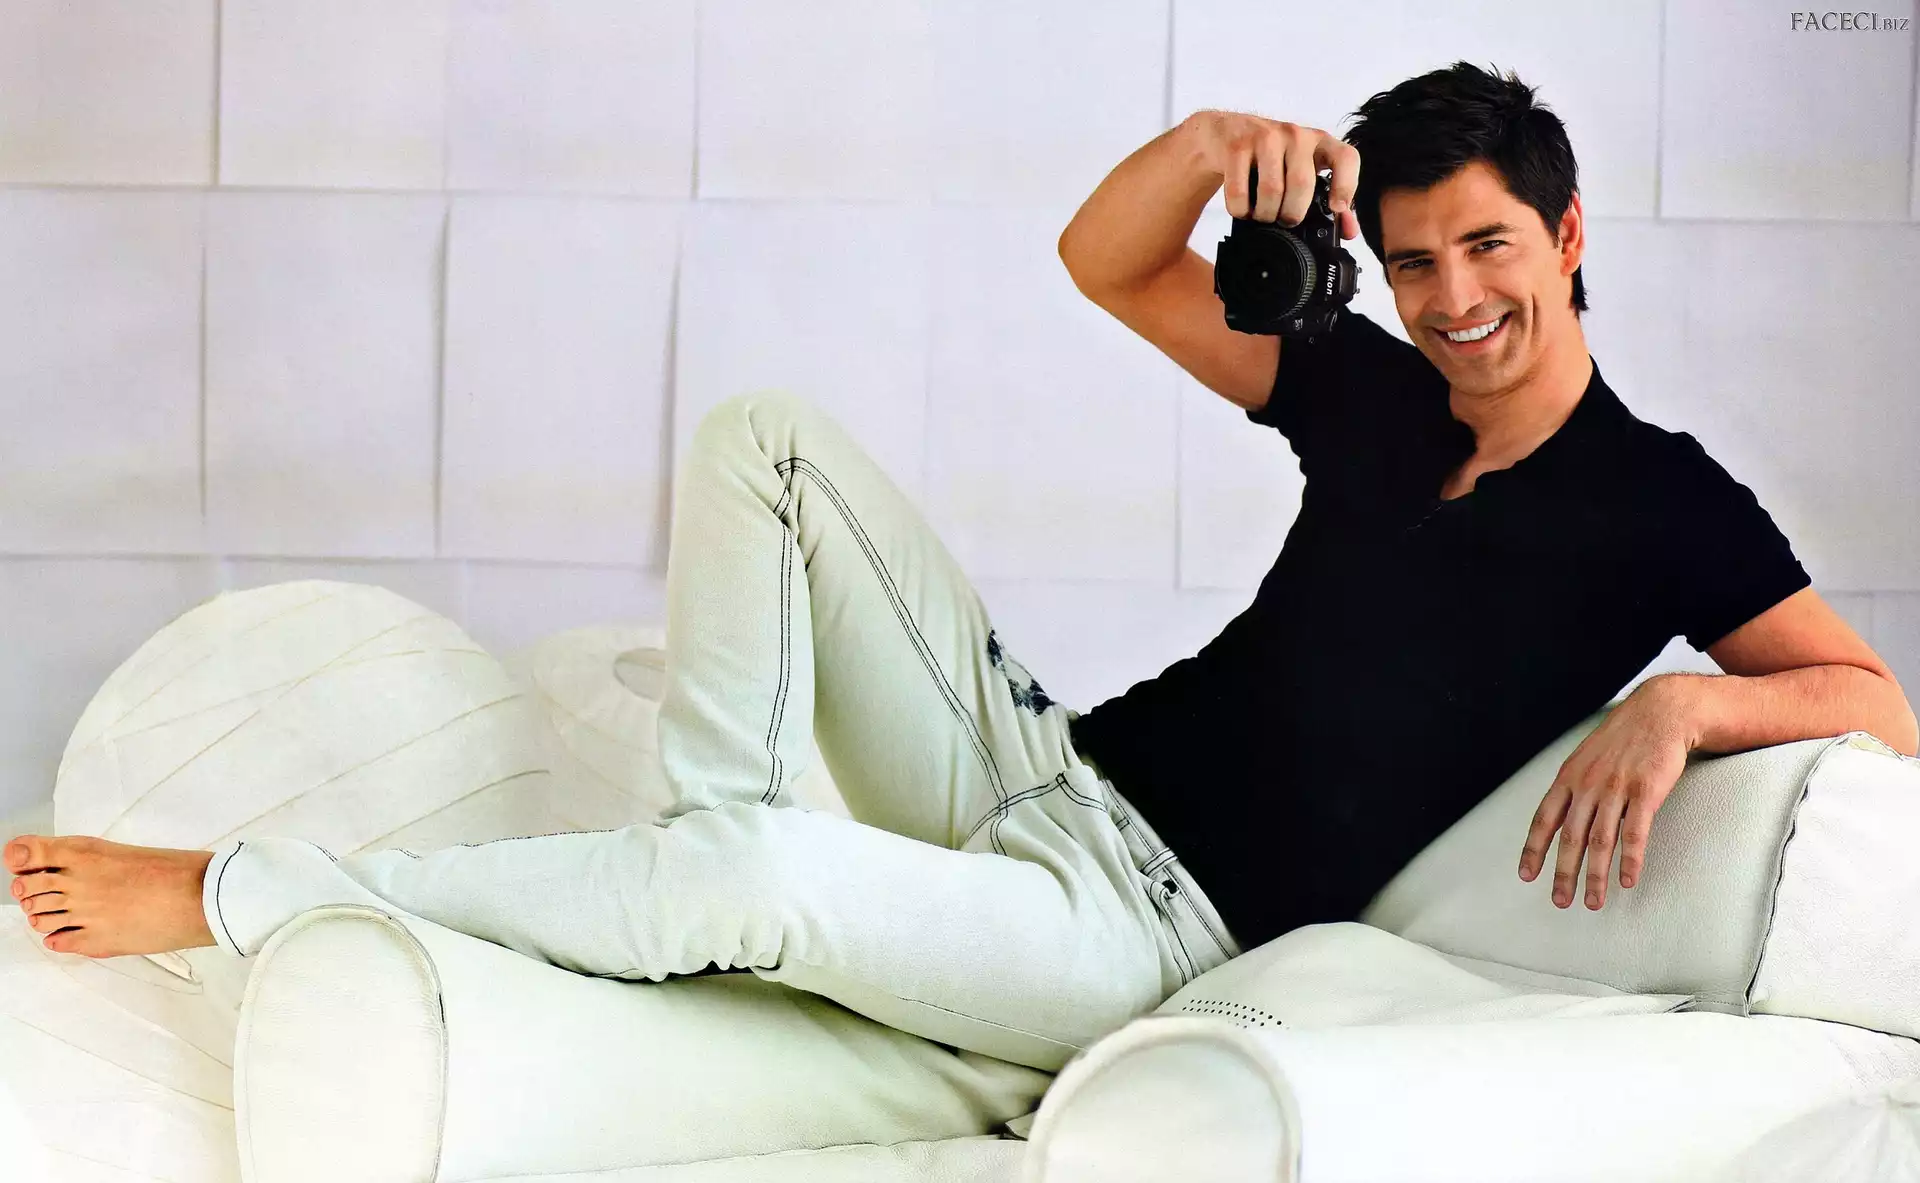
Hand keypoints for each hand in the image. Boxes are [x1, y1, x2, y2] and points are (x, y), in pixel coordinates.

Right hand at [1186, 109, 1360, 238]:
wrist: (1226, 133)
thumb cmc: (1271, 157)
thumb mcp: (1302, 170)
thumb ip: (1328, 197)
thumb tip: (1348, 231)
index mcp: (1319, 143)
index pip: (1345, 158)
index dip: (1346, 186)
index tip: (1335, 208)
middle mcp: (1296, 135)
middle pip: (1302, 184)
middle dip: (1292, 214)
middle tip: (1284, 219)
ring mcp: (1266, 137)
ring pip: (1271, 190)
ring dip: (1265, 214)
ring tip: (1262, 214)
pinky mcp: (1237, 146)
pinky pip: (1240, 191)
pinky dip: (1240, 209)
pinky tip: (1243, 207)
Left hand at [1517, 678, 1694, 909]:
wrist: (1660, 713)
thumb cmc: (1623, 738)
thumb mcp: (1587, 757)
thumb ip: (1574, 787)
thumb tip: (1561, 818)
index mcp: (1569, 777)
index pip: (1544, 818)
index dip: (1534, 849)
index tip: (1526, 874)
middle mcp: (1588, 784)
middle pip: (1570, 836)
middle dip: (1563, 873)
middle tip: (1560, 900)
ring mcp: (1616, 788)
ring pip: (1600, 840)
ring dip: (1596, 875)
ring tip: (1593, 901)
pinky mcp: (1646, 791)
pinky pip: (1635, 832)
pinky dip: (1629, 859)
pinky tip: (1626, 880)